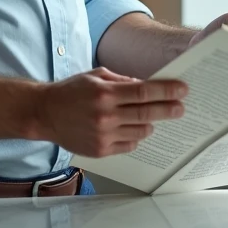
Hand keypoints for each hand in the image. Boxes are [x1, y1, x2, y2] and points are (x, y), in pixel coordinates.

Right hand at [35, 68, 187, 156]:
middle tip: (181, 107)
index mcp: (105, 93)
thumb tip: (145, 86)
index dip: (166, 91)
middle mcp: (105, 116)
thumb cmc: (70, 91)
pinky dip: (133, 137)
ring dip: (149, 123)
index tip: (182, 90)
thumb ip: (121, 81)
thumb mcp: (96, 76)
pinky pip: (128, 145)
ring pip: (140, 132)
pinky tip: (128, 128)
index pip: (144, 92)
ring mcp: (103, 135)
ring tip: (148, 117)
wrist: (44, 114)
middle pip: (147, 113)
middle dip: (169, 109)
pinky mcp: (100, 151)